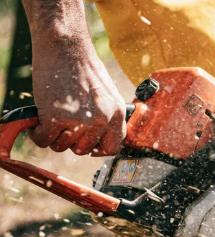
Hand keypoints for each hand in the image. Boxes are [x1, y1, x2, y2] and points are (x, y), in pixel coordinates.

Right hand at [30, 41, 125, 155]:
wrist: (65, 47)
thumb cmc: (84, 67)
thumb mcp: (107, 93)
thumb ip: (107, 115)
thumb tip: (101, 136)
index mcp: (116, 114)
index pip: (112, 147)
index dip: (96, 148)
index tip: (85, 142)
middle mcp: (101, 120)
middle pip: (82, 150)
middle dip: (71, 140)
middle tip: (63, 125)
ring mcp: (79, 120)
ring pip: (62, 147)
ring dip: (54, 136)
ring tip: (51, 118)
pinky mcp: (56, 117)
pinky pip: (44, 140)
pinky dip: (37, 134)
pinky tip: (38, 122)